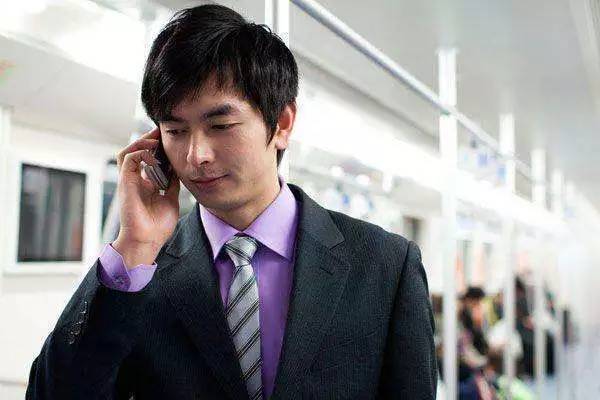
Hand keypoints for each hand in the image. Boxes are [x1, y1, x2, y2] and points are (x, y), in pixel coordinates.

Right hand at [112, 127, 179, 268]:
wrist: (147, 241)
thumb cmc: (157, 227)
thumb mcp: (171, 200)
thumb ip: (171, 185)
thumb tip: (178, 171)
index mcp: (145, 184)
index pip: (148, 159)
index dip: (157, 148)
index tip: (170, 140)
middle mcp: (135, 181)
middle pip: (135, 152)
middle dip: (147, 139)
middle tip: (161, 131)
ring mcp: (129, 181)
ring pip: (127, 152)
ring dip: (141, 142)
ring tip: (155, 138)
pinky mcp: (125, 183)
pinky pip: (128, 160)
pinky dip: (140, 153)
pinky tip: (153, 153)